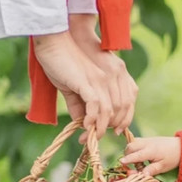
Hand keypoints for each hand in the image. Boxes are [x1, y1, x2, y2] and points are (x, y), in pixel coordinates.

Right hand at [69, 14, 136, 133]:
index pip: (129, 101)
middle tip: (94, 138)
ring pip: (110, 110)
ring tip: (89, 137)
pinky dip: (91, 119)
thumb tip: (82, 123)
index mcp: (115, 74)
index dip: (124, 119)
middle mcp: (112, 76)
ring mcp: (100, 78)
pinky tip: (84, 126)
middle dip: (109, 128)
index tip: (113, 131)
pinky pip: (96, 105)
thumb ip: (79, 104)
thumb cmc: (62, 62)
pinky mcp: (87, 81)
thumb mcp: (75, 85)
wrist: (53, 42)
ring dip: (100, 128)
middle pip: (122, 109)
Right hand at [122, 134, 180, 177]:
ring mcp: (147, 140)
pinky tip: (141, 155)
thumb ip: (151, 170)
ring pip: (132, 143)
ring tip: (138, 161)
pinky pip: (136, 141)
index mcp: (151, 151)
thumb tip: (142, 175)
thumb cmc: (172, 158)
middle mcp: (147, 143)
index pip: (136, 155)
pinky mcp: (148, 139)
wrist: (181, 147)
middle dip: (127, 155)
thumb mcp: (163, 167)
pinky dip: (134, 148)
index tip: (121, 162)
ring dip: (130, 151)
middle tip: (132, 165)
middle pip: (130, 147)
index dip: (128, 159)